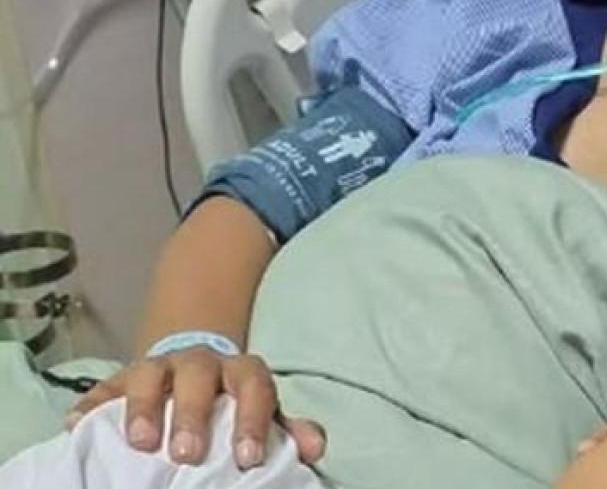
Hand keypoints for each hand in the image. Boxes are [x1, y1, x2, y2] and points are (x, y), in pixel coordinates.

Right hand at [66, 348, 325, 467]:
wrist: (197, 368)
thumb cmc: (233, 402)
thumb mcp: (263, 413)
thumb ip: (287, 429)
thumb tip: (314, 448)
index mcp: (240, 371)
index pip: (253, 384)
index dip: (252, 418)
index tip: (248, 457)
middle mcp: (200, 362)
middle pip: (197, 376)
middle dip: (193, 414)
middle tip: (188, 453)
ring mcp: (158, 367)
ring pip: (149, 374)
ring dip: (143, 406)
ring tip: (139, 442)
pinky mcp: (121, 379)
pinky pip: (103, 387)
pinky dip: (91, 405)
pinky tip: (78, 424)